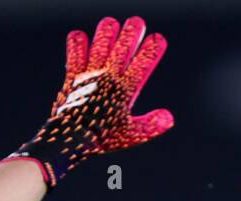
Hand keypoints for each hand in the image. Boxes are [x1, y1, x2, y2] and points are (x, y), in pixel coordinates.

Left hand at [0, 15, 173, 188]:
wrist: (72, 137)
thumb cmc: (102, 138)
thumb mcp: (131, 135)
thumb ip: (151, 125)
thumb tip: (169, 118)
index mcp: (125, 89)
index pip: (143, 63)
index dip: (152, 49)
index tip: (158, 39)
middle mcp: (109, 76)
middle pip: (123, 47)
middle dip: (132, 32)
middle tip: (137, 22)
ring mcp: (90, 74)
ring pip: (100, 45)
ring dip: (106, 32)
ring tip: (111, 23)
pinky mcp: (73, 76)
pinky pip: (75, 54)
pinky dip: (77, 43)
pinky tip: (80, 37)